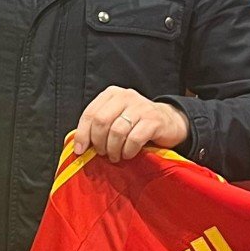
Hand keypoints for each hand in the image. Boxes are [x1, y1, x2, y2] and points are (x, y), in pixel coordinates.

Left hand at [74, 87, 188, 162]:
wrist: (169, 122)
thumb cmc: (136, 123)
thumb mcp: (116, 118)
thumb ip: (99, 126)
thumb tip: (80, 145)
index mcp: (111, 94)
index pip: (90, 113)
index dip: (83, 134)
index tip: (81, 150)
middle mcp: (125, 96)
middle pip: (101, 121)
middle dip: (99, 142)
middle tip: (102, 153)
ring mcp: (141, 107)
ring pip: (117, 131)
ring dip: (113, 149)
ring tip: (116, 156)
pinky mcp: (153, 120)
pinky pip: (134, 139)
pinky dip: (128, 150)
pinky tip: (128, 154)